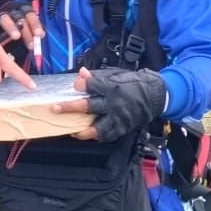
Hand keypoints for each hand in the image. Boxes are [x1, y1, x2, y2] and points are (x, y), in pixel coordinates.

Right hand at [0, 1, 42, 50]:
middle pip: (19, 18)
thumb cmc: (18, 34)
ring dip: (11, 27)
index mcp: (23, 13)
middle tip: (28, 41)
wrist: (0, 34)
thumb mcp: (26, 34)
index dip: (35, 25)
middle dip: (24, 29)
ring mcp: (0, 17)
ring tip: (16, 37)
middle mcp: (12, 13)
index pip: (30, 16)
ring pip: (5, 19)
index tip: (39, 35)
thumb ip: (32, 36)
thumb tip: (39, 40)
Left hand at [52, 66, 166, 141]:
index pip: (93, 85)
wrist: (155, 96)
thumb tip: (80, 74)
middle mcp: (114, 103)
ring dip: (82, 130)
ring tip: (71, 131)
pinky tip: (86, 133)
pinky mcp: (122, 127)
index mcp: (113, 87)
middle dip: (70, 108)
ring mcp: (118, 118)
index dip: (82, 84)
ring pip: (97, 128)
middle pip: (89, 106)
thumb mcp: (116, 75)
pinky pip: (107, 135)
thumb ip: (97, 76)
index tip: (75, 85)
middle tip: (55, 108)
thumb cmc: (133, 83)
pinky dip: (97, 136)